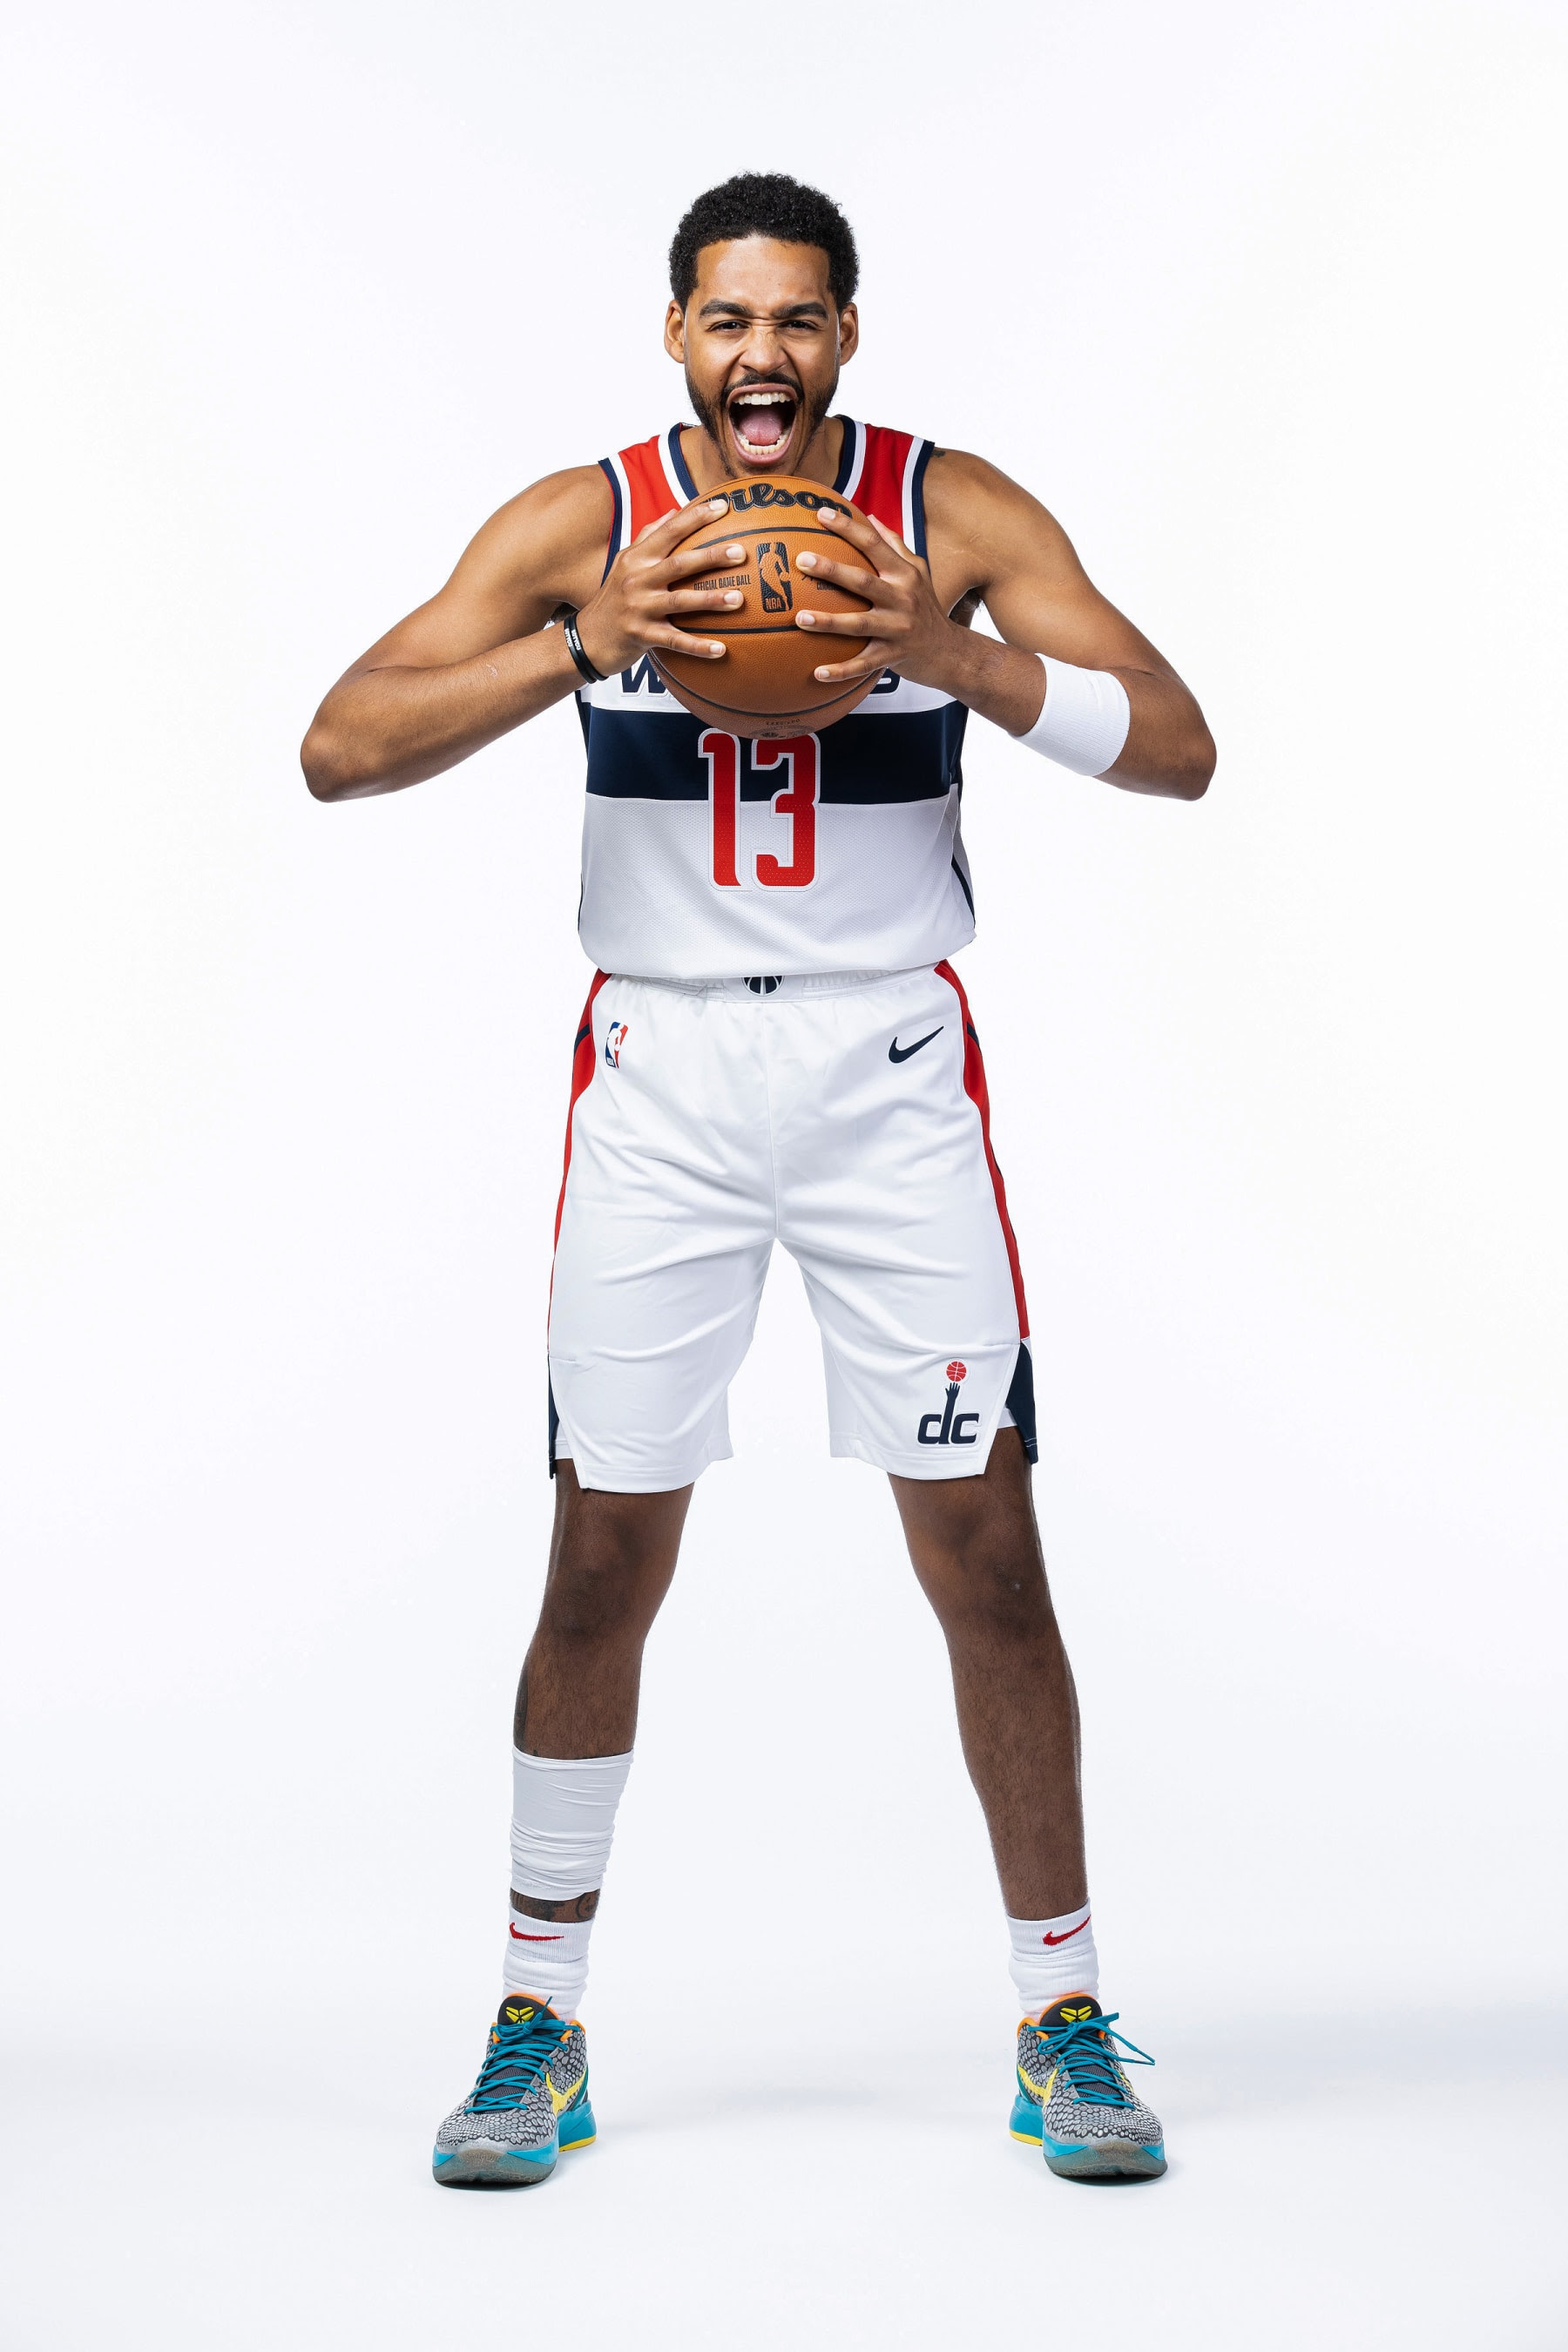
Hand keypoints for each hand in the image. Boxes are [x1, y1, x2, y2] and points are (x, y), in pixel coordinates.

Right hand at [572, 500, 743, 674]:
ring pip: (679, 602)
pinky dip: (698, 647)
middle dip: (711, 557)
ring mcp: (639, 608)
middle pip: (679, 564)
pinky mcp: (641, 636)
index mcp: (637, 558)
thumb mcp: (624, 563)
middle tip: (741, 553)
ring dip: (710, 600)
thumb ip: (649, 537)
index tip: (723, 506)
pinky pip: (674, 641)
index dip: (696, 517)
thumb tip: (674, 511)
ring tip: (739, 599)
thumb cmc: (612, 597)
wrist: (587, 638)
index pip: (669, 531)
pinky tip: (721, 650)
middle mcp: (637, 579)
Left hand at [793, 508, 959, 689]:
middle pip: (862, 581)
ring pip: (859, 624)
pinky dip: (841, 670)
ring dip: (828, 622)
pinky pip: (863, 664)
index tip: (820, 514)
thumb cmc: (926, 607)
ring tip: (799, 617)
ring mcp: (898, 629)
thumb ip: (894, 545)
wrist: (950, 651)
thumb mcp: (918, 572)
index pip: (873, 544)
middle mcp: (902, 599)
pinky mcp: (893, 657)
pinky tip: (817, 673)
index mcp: (904, 574)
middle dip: (831, 570)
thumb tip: (869, 517)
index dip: (847, 527)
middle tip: (801, 560)